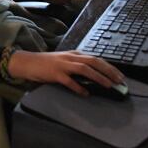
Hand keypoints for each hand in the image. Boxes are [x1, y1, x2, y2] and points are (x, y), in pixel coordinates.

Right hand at [7, 50, 123, 94]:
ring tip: (108, 86)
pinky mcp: (55, 73)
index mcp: (74, 54)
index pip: (96, 58)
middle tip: (119, 81)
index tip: (119, 76)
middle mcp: (70, 57)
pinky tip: (85, 93)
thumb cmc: (47, 64)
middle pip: (94, 62)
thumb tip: (95, 77)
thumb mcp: (65, 61)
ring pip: (84, 69)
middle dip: (109, 71)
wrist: (28, 62)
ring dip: (98, 77)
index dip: (110, 67)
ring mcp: (62, 65)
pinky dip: (78, 87)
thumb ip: (78, 66)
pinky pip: (69, 81)